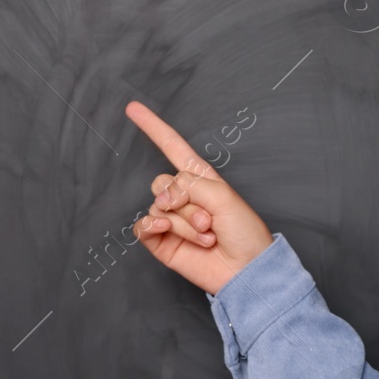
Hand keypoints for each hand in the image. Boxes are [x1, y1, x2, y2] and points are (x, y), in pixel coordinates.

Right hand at [124, 100, 274, 295]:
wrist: (246, 270)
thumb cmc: (245, 233)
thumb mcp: (223, 195)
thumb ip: (189, 184)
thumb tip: (163, 197)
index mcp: (200, 179)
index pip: (172, 146)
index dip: (153, 128)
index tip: (133, 108)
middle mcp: (184, 197)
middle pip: (162, 182)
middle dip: (185, 202)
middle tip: (209, 220)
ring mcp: (171, 220)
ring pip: (159, 207)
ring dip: (184, 223)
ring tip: (206, 236)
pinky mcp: (161, 241)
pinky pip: (143, 226)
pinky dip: (154, 227)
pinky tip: (168, 231)